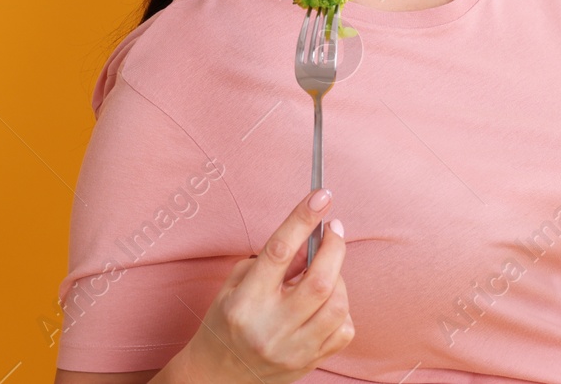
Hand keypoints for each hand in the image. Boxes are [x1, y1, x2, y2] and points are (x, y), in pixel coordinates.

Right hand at [168, 189, 353, 383]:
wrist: (217, 378)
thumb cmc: (225, 323)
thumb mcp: (235, 284)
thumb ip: (272, 260)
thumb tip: (311, 236)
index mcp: (245, 301)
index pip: (278, 251)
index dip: (302, 219)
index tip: (321, 196)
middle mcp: (270, 327)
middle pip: (319, 281)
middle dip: (335, 247)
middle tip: (334, 229)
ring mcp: (292, 349)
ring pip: (337, 305)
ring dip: (339, 279)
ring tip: (326, 272)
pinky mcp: (309, 363)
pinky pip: (343, 330)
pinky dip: (342, 309)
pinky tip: (325, 304)